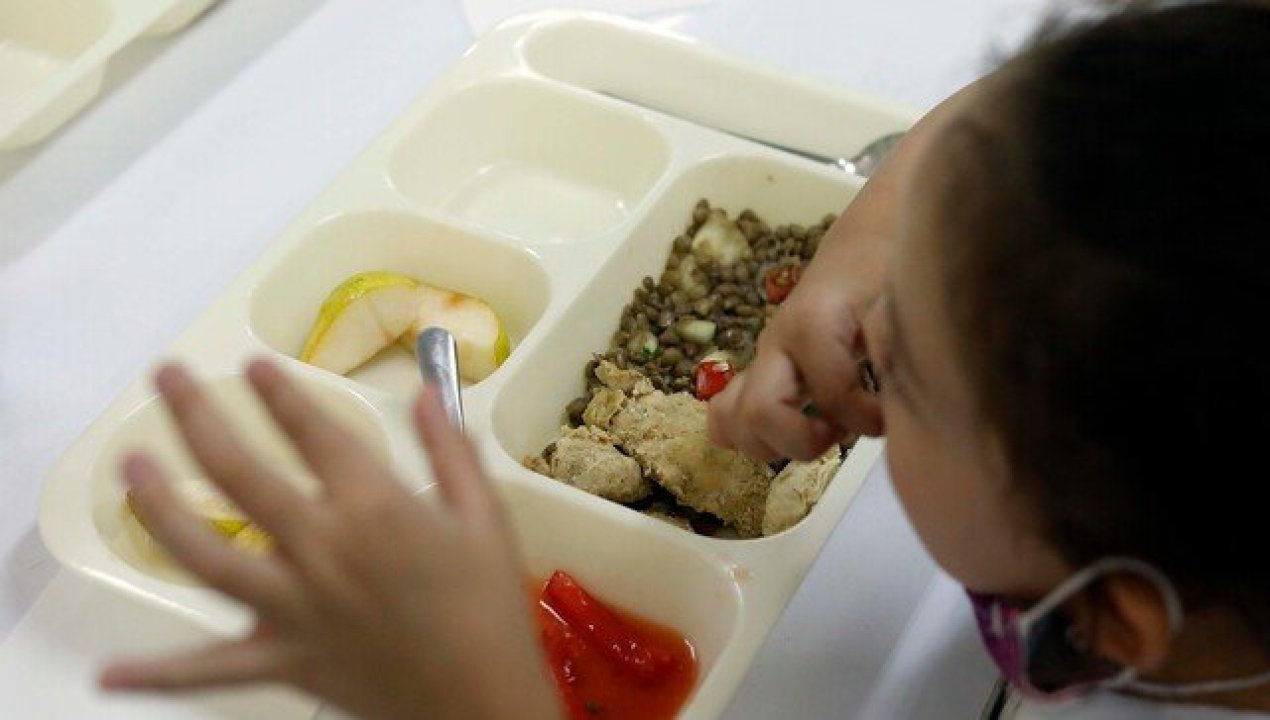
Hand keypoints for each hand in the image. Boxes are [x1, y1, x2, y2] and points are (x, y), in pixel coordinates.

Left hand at [101, 360, 560, 719]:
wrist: (482, 702)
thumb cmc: (490, 605)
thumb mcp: (485, 517)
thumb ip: (451, 449)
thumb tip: (427, 389)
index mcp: (374, 509)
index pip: (312, 432)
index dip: (277, 392)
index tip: (251, 364)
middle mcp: (320, 550)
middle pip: (239, 473)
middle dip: (196, 416)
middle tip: (165, 375)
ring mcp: (292, 609)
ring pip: (205, 556)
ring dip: (159, 507)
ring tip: (129, 465)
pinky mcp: (281, 661)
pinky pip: (209, 669)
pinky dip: (157, 676)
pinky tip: (106, 675)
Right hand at [708, 217, 885, 461]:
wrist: (859, 254)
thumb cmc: (883, 276)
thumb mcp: (900, 297)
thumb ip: (893, 337)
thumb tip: (892, 381)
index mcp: (812, 325)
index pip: (831, 396)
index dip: (866, 420)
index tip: (890, 418)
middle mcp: (775, 344)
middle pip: (757, 412)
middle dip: (801, 441)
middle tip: (840, 432)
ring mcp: (761, 362)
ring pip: (731, 422)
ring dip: (773, 445)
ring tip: (816, 431)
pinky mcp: (756, 376)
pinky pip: (724, 417)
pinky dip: (748, 437)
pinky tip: (790, 431)